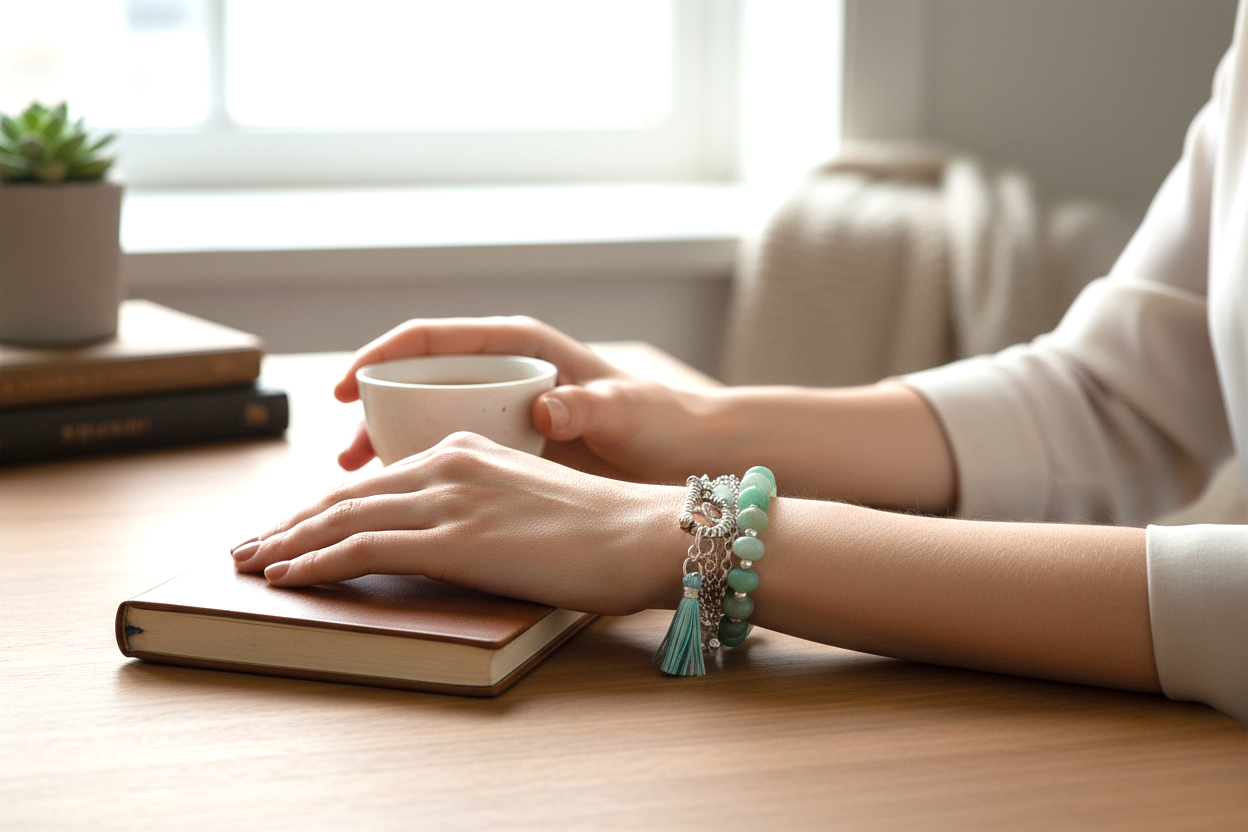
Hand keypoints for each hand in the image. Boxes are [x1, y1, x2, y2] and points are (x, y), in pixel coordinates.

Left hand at [233, 433, 686, 615]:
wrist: (640, 532)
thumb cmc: (600, 529)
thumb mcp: (529, 502)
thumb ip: (482, 507)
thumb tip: (453, 537)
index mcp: (467, 449)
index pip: (377, 480)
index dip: (326, 505)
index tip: (292, 527)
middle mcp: (448, 463)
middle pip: (347, 494)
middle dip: (290, 522)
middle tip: (248, 546)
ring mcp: (448, 499)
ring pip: (343, 516)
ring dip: (287, 542)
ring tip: (250, 562)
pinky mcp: (452, 539)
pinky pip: (362, 547)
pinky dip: (315, 562)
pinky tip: (286, 576)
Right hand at [333, 315, 710, 483]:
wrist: (688, 457)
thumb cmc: (661, 424)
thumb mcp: (628, 413)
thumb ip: (590, 406)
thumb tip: (548, 409)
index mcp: (520, 346)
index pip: (431, 339)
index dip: (379, 356)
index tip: (346, 387)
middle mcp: (502, 373)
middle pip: (415, 384)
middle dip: (369, 418)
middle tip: (340, 461)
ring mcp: (501, 411)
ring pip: (424, 422)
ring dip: (386, 453)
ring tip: (351, 490)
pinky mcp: (507, 448)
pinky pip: (449, 455)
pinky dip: (418, 476)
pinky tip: (396, 508)